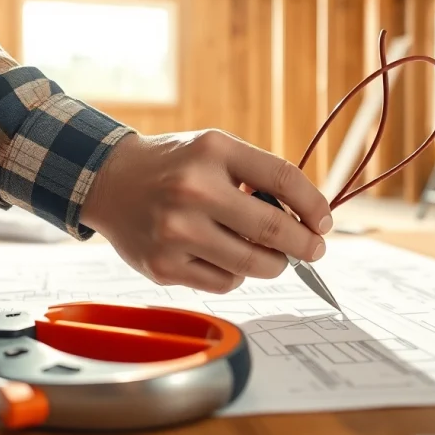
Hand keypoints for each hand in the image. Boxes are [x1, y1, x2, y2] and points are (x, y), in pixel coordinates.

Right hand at [81, 129, 333, 292]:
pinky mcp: (163, 266)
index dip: (314, 204)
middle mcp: (193, 190)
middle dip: (305, 245)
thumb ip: (259, 177)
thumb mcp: (215, 151)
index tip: (324, 221)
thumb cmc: (175, 167)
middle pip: (273, 229)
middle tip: (315, 249)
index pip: (283, 178)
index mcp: (213, 152)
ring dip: (273, 263)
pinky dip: (237, 275)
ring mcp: (175, 232)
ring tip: (271, 255)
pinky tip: (227, 257)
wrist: (110, 182)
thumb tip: (307, 219)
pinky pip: (224, 283)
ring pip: (252, 265)